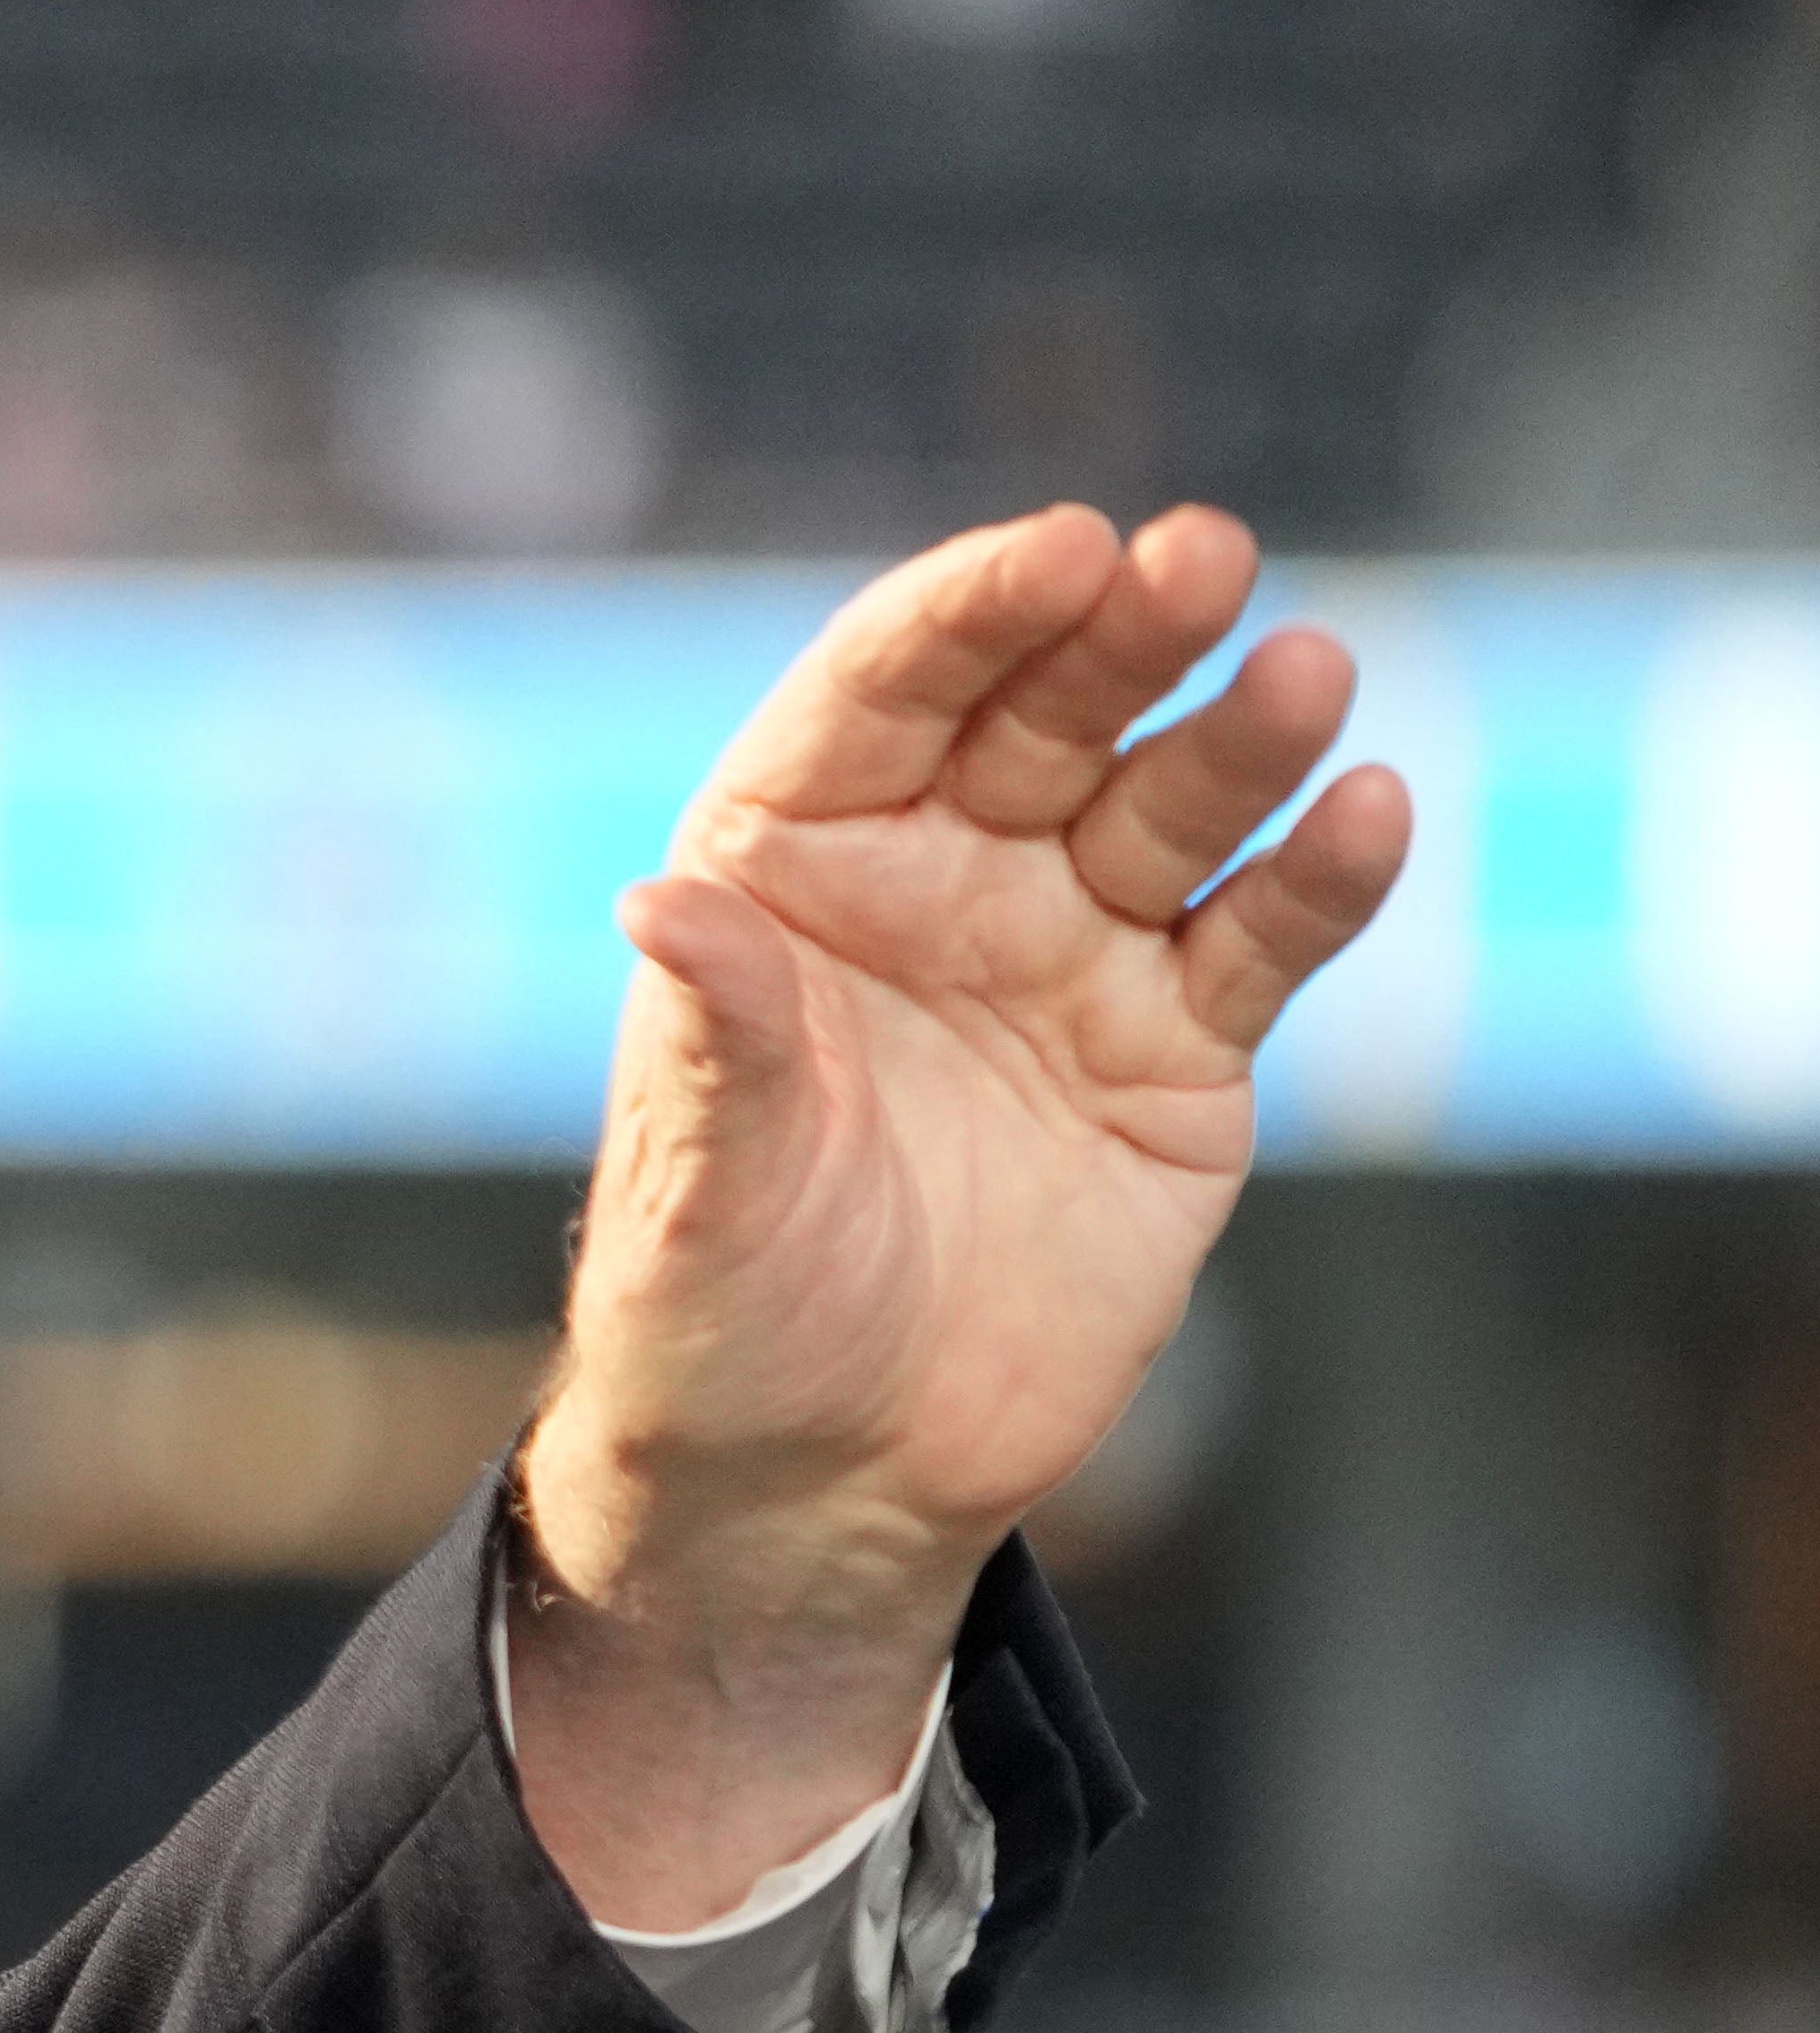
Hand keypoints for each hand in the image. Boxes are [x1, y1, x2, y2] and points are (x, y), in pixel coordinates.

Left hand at [511, 501, 1405, 1927]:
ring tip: (1301, 673)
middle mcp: (941, 884)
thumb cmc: (718, 1322)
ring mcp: (1072, 956)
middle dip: (1123, 634)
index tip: (1052, 551)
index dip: (966, 617)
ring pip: (1175, 805)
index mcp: (791, 874)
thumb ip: (719, 1042)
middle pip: (1045, 717)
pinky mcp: (1179, 1054)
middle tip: (1202, 556)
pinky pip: (1264, 938)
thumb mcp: (700, 1190)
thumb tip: (666, 904)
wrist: (818, 1480)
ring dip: (1243, 736)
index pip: (884, 698)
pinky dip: (1321, 877)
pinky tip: (1366, 812)